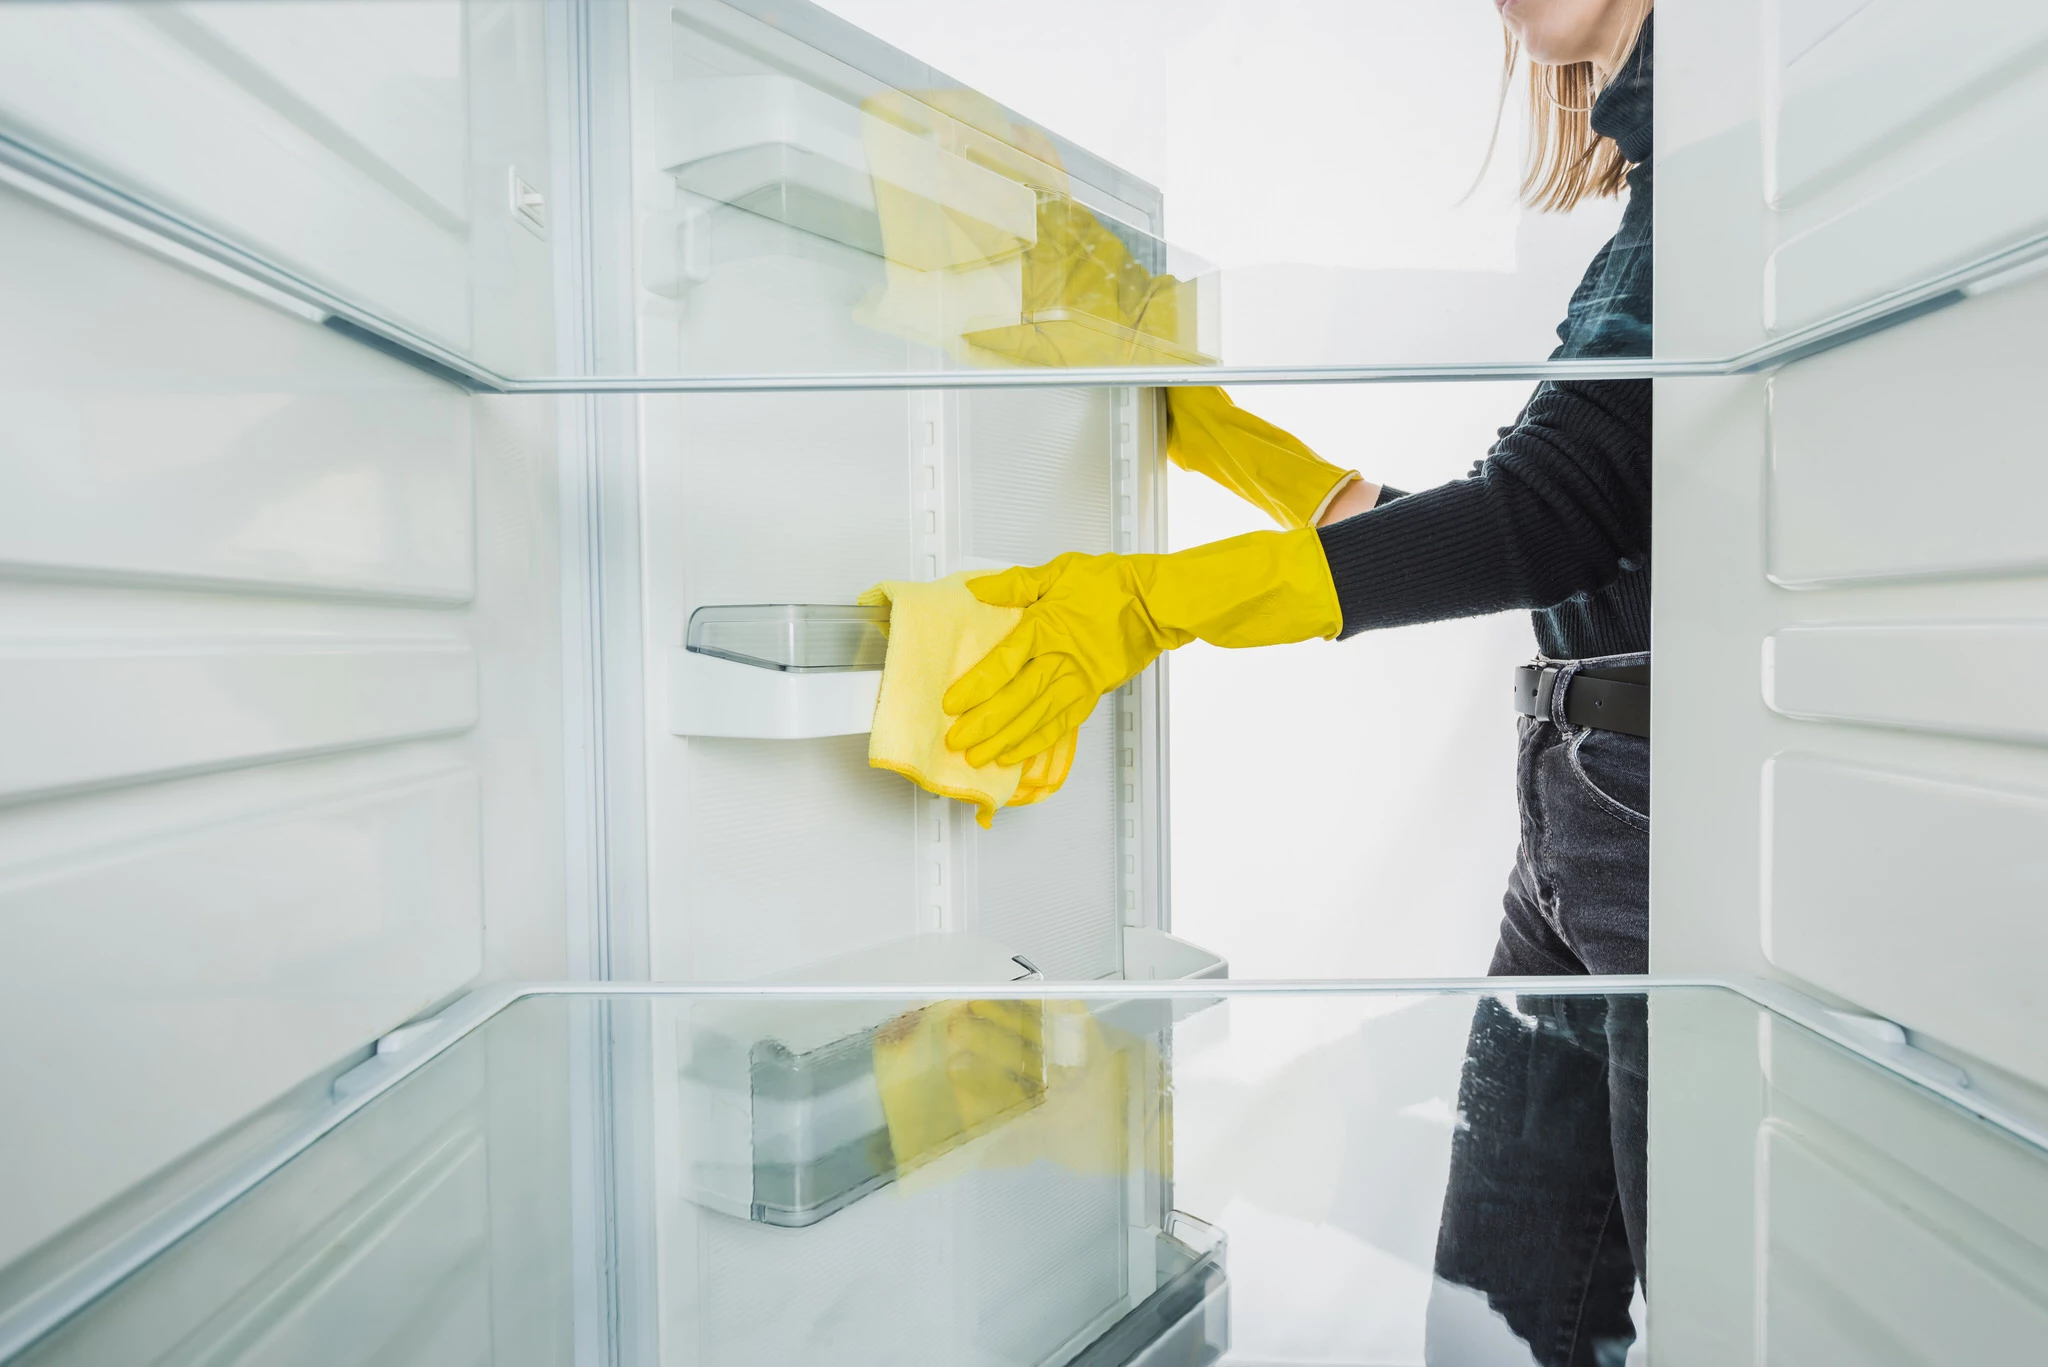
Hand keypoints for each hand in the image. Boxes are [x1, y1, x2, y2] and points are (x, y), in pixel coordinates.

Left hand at [942, 552, 1182, 767]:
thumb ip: (1015, 585)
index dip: (977, 686)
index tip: (951, 703)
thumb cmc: (1108, 585)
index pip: (1004, 663)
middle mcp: (1060, 661)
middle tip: (956, 740)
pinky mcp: (1090, 696)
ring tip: (978, 756)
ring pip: (1035, 718)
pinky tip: (1013, 755)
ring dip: (1005, 740)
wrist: (1154, 604)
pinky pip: (1059, 726)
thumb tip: (975, 589)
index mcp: (1046, 629)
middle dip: (984, 723)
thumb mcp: (1058, 572)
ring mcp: (1077, 683)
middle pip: (1016, 698)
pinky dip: (1035, 744)